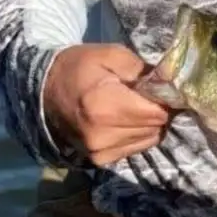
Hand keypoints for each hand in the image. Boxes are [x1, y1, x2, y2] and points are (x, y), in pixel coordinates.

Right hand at [43, 44, 169, 165]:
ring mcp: (99, 151)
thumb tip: (173, 83)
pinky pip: (135, 147)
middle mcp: (102, 134)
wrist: (43, 90)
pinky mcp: (99, 160)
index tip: (159, 88)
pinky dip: (136, 134)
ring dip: (147, 124)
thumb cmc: (80, 67)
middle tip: (144, 95)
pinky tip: (122, 119)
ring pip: (148, 139)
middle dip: (157, 110)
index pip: (157, 112)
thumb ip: (144, 69)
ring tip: (132, 106)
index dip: (164, 99)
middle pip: (155, 127)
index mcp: (104, 106)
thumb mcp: (111, 55)